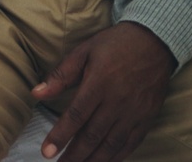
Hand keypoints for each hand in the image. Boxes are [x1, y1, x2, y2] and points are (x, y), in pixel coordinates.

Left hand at [32, 22, 175, 161]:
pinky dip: (117, 156)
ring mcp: (134, 112)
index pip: (76, 116)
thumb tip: (36, 93)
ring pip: (112, 144)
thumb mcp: (84, 51)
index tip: (47, 152)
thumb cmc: (114, 45)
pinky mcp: (147, 118)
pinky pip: (131, 143)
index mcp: (99, 84)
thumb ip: (60, 75)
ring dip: (94, 160)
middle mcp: (118, 102)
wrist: (155, 41)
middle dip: (74, 155)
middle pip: (93, 136)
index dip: (60, 136)